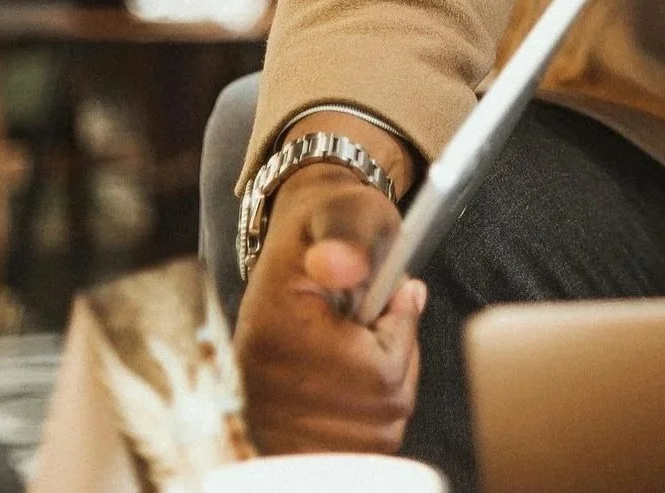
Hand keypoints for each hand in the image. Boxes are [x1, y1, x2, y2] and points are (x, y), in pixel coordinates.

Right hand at [236, 144, 425, 452]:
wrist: (297, 249)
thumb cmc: (331, 230)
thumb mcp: (348, 213)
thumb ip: (350, 234)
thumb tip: (341, 266)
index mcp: (277, 332)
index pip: (380, 372)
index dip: (401, 334)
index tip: (387, 299)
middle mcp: (263, 387)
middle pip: (383, 410)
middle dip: (398, 361)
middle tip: (378, 322)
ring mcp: (271, 421)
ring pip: (378, 435)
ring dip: (389, 390)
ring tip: (367, 346)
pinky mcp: (282, 440)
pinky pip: (358, 450)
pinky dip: (372, 419)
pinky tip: (358, 378)